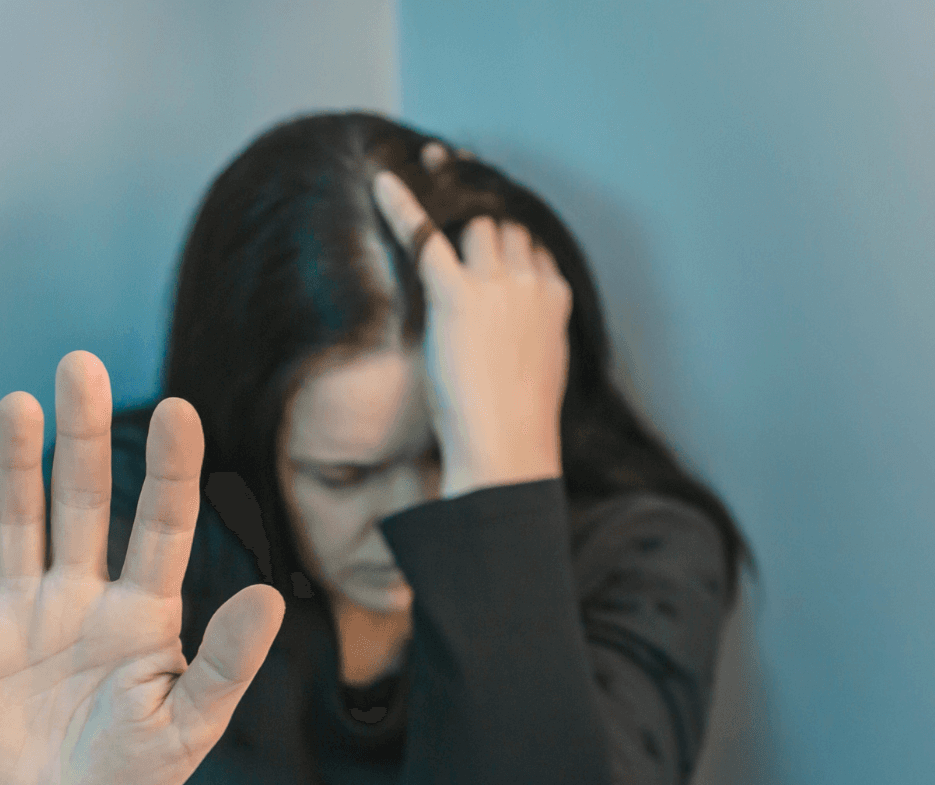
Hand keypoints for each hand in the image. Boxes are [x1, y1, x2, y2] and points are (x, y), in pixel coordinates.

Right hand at [0, 351, 286, 784]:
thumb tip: (270, 597)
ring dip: (14, 465)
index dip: (169, 471)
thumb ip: (224, 667)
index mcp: (142, 614)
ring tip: (18, 404)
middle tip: (81, 366)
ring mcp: (18, 611)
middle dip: (82, 438)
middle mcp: (78, 595)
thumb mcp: (186, 730)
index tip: (181, 410)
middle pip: (82, 503)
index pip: (160, 527)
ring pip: (17, 522)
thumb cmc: (127, 772)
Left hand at [370, 165, 570, 498]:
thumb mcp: (541, 367)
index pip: (529, 243)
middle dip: (476, 216)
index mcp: (554, 298)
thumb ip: (532, 332)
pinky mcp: (456, 296)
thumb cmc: (518, 423)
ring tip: (424, 194)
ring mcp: (497, 286)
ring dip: (450, 214)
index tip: (479, 231)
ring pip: (474, 224)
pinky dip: (401, 207)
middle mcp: (531, 282)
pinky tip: (380, 183)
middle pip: (502, 227)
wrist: (507, 450)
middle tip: (445, 201)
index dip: (502, 236)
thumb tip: (515, 331)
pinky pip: (426, 238)